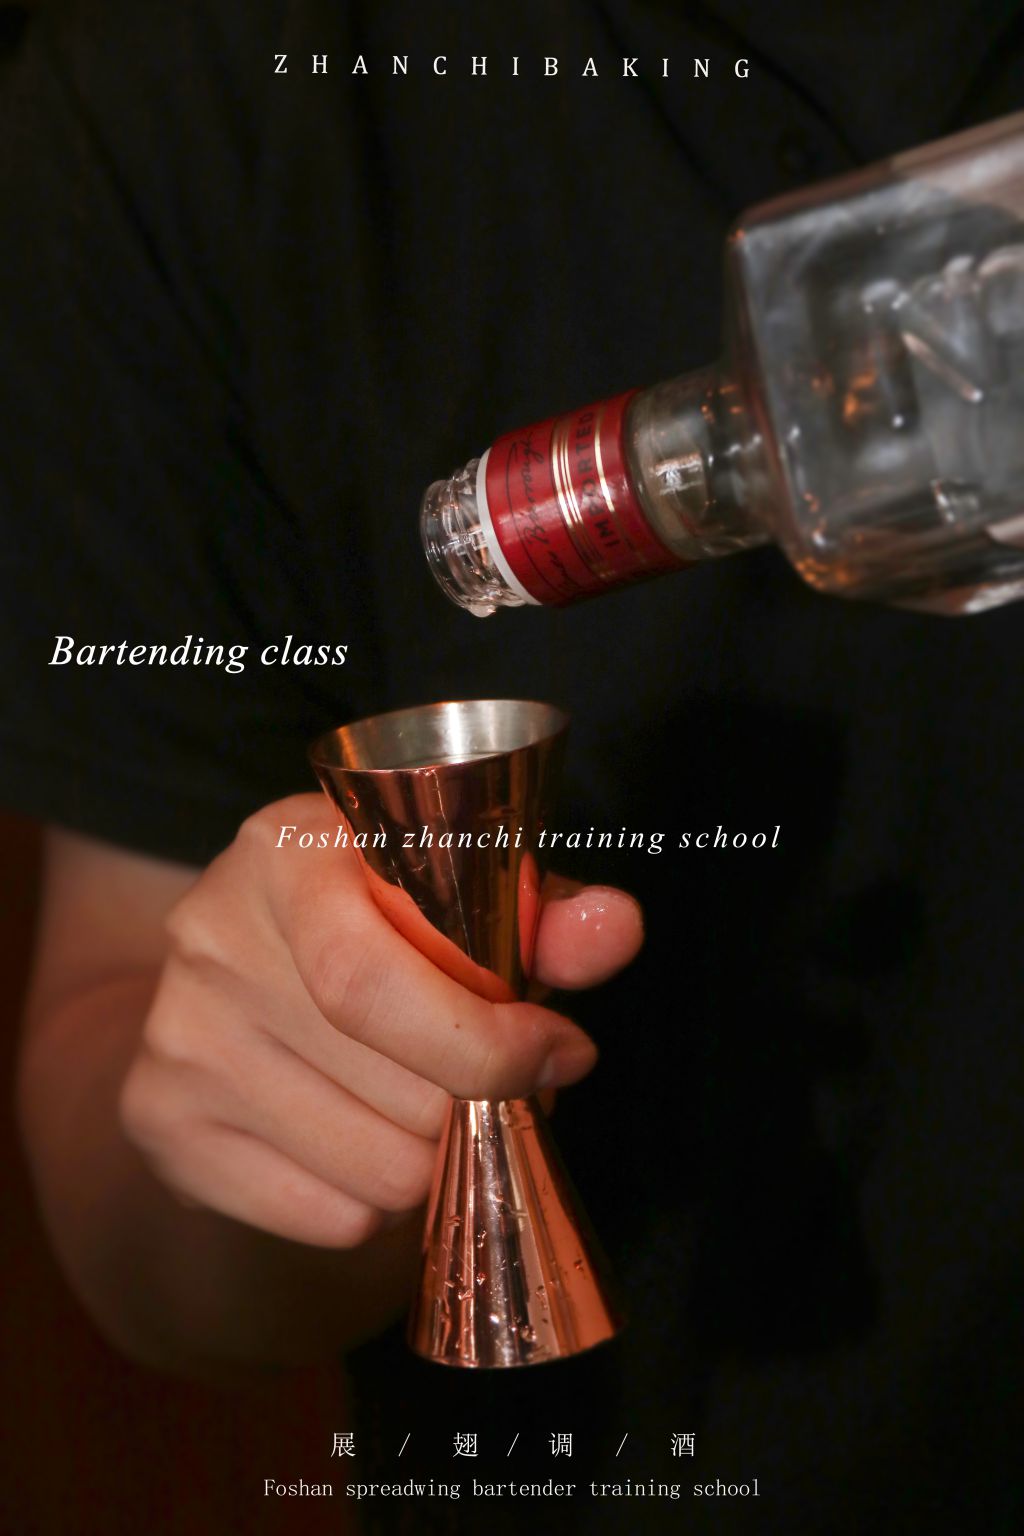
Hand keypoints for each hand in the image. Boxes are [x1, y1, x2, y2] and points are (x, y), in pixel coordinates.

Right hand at [119, 794, 642, 1249]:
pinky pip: (331, 1216)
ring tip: (417, 1100)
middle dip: (474, 1100)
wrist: (240, 984)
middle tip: (485, 1077)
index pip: (368, 979)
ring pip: (377, 1168)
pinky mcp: (160, 1123)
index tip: (562, 1055)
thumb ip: (545, 916)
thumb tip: (616, 928)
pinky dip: (373, 1201)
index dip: (485, 1040)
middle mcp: (211, 934)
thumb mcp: (463, 897)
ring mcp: (177, 1035)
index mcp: (285, 852)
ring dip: (430, 1155)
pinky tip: (357, 1133)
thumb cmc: (380, 931)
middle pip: (395, 1089)